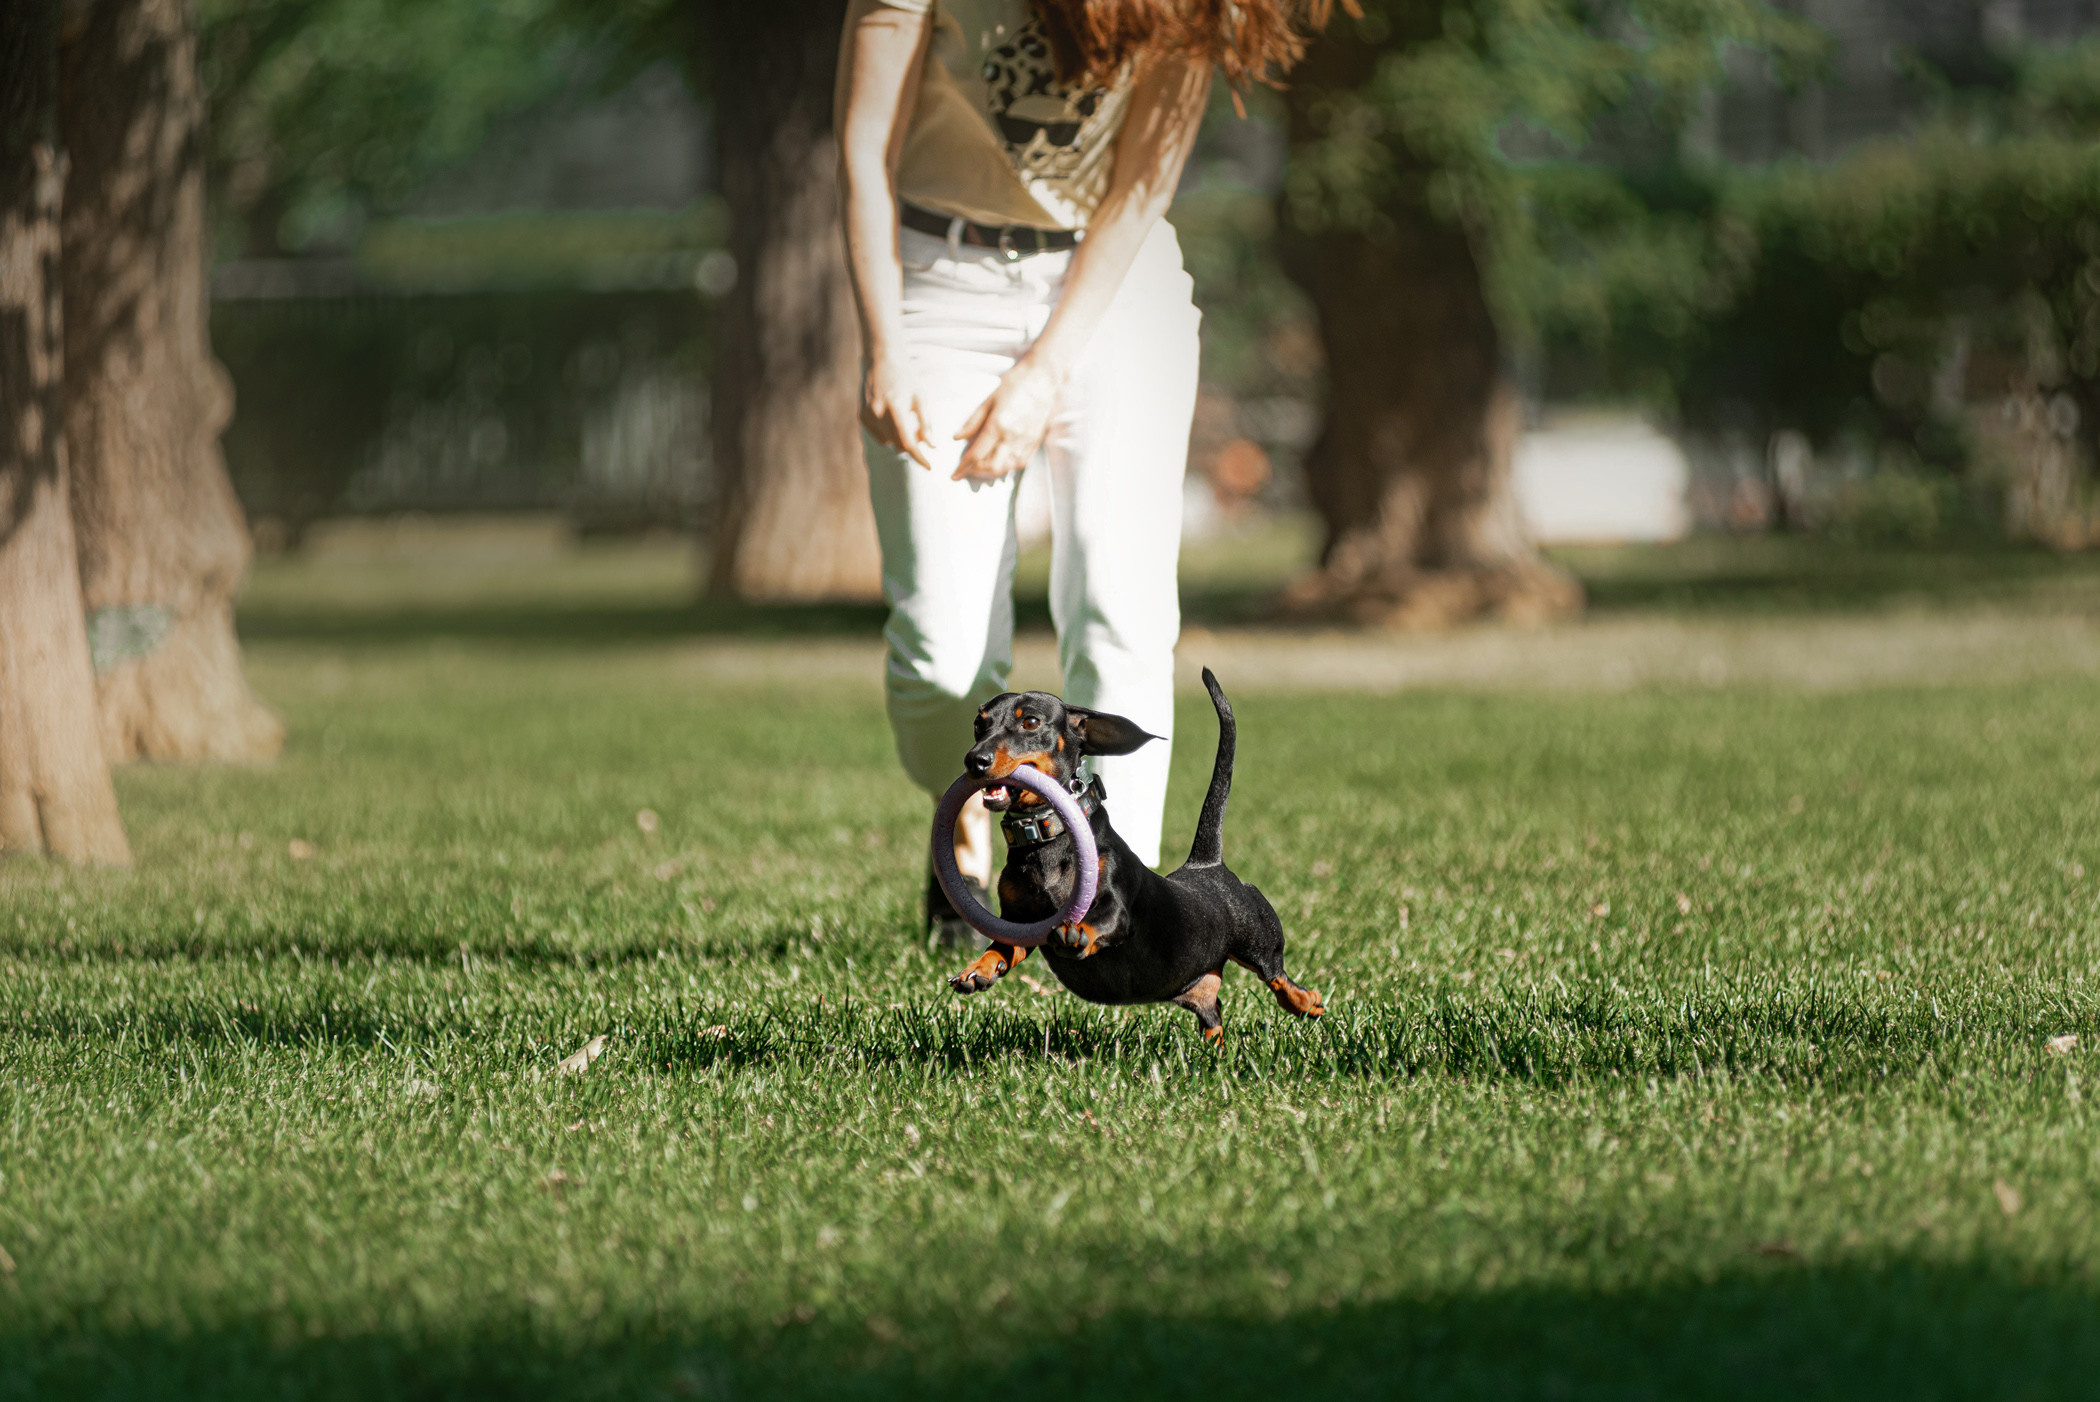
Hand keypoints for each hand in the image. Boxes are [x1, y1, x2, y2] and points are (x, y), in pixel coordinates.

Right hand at [861, 357, 933, 468]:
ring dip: (899, 438)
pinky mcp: (861, 415)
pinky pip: (878, 435)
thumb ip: (926, 423)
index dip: (919, 457)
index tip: (929, 466)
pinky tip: (892, 417)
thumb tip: (931, 446)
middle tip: (921, 433)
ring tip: (905, 418)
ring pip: (888, 441)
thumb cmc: (906, 377)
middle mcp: (878, 414)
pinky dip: (887, 433)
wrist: (882, 358)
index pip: (908, 442)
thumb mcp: (920, 397)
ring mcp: (867, 415)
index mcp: (895, 409)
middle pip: (898, 444)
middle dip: (911, 444)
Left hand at [953, 357, 1064, 482]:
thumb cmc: (1016, 383)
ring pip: (1006, 467)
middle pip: (991, 466)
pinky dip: (1007, 466)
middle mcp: (1013, 437)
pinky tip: (1000, 460)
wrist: (1043, 378)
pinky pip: (1020, 462)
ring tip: (982, 464)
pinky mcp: (1035, 441)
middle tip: (968, 467)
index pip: (976, 455)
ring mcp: (1026, 441)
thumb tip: (957, 437)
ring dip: (992, 470)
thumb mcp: (989, 399)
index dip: (963, 467)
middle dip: (976, 471)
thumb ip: (972, 421)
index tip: (955, 474)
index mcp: (998, 425)